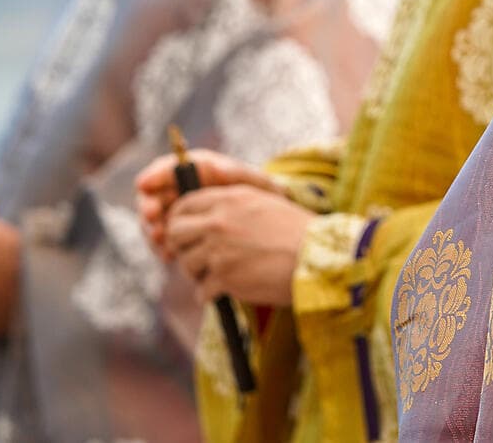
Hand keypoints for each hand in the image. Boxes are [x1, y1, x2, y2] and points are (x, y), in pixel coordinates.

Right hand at [135, 148, 281, 259]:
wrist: (265, 224)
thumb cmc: (260, 195)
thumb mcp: (254, 183)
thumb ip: (237, 174)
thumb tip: (218, 168)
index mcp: (196, 170)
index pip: (167, 168)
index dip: (154, 175)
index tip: (144, 184)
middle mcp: (181, 190)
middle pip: (153, 196)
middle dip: (149, 206)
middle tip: (152, 216)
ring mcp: (177, 214)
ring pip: (154, 221)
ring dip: (153, 230)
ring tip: (161, 240)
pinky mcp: (180, 236)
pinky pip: (165, 242)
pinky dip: (164, 248)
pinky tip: (169, 256)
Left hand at [164, 185, 313, 306]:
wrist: (317, 257)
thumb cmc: (296, 232)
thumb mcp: (264, 203)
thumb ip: (232, 206)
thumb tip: (205, 218)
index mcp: (229, 198)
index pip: (184, 206)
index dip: (179, 221)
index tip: (186, 235)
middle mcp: (219, 221)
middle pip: (175, 234)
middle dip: (182, 248)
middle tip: (198, 258)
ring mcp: (220, 249)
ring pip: (187, 264)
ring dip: (198, 274)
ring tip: (219, 276)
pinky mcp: (225, 277)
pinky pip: (201, 290)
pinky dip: (210, 294)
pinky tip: (226, 291)